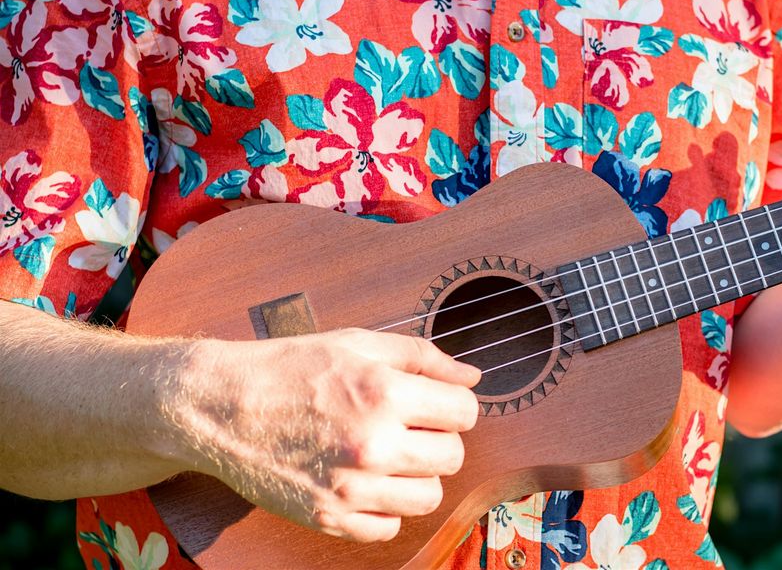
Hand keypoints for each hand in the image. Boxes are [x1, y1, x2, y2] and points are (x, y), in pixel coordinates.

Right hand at [162, 328, 479, 542]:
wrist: (219, 406)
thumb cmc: (289, 368)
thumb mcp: (358, 343)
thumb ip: (423, 357)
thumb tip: (472, 377)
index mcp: (385, 393)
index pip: (465, 412)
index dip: (453, 406)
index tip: (433, 406)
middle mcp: (373, 444)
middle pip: (452, 456)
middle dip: (438, 440)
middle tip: (408, 429)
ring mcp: (351, 487)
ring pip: (428, 496)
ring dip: (416, 476)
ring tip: (388, 456)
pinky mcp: (329, 518)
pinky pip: (389, 528)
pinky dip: (384, 509)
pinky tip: (365, 482)